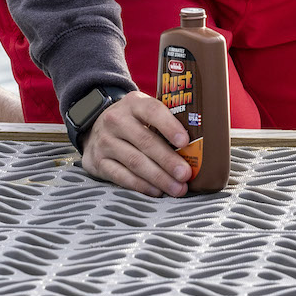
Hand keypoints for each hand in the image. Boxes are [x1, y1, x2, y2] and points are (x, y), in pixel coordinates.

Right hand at [80, 91, 194, 197]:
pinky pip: (121, 176)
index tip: (184, 142)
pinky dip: (141, 185)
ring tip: (177, 188)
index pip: (152, 110)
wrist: (95, 129)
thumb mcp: (144, 112)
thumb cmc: (132, 123)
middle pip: (145, 141)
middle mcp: (116, 120)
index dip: (169, 126)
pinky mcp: (98, 162)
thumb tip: (200, 145)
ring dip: (159, 177)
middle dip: (168, 160)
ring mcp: (104, 141)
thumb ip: (166, 122)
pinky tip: (157, 191)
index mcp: (133, 103)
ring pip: (134, 161)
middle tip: (185, 174)